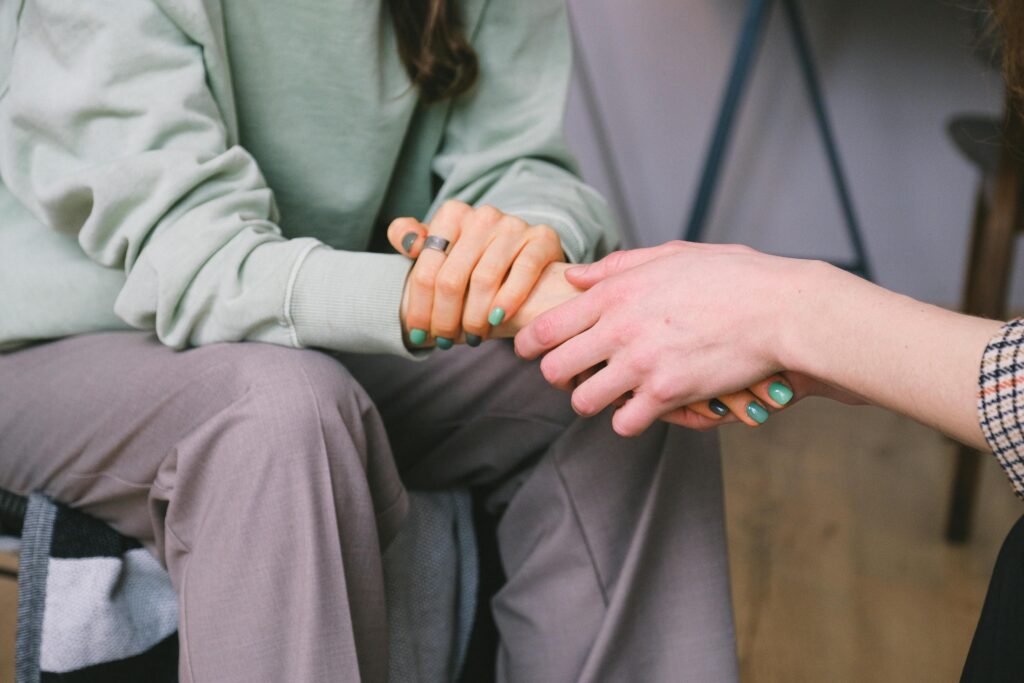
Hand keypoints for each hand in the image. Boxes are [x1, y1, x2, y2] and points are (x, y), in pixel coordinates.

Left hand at [389, 200, 563, 346]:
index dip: (419, 308)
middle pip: (452, 279)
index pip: (426, 270)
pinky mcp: (542, 238)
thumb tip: (407, 242)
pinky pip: (523, 271)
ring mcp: (514, 226)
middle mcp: (482, 216)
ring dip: (474, 318)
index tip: (418, 334)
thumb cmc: (473, 258)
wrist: (524, 252)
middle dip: (445, 319)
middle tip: (445, 342)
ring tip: (472, 337)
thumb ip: (411, 238)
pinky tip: (497, 320)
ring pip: (484, 280)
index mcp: (452, 214)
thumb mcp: (440, 246)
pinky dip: (508, 300)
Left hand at [514, 240, 851, 435]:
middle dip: (558, 376)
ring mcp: (641, 363)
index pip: (547, 326)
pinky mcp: (667, 394)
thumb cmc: (732, 277)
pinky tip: (642, 408)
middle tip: (573, 376)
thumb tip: (574, 275)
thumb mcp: (671, 255)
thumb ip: (617, 266)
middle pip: (554, 369)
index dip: (528, 344)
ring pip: (583, 401)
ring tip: (609, 394)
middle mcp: (619, 328)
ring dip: (592, 401)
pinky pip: (624, 422)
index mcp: (616, 293)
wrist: (780, 309)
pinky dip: (629, 420)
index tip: (529, 351)